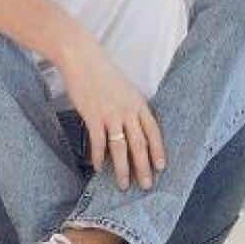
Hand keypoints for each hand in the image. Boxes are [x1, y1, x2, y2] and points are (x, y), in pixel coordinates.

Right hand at [51, 38, 164, 189]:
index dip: (158, 150)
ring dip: (123, 168)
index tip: (162, 167)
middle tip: (147, 185)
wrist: (83, 58)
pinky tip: (99, 169)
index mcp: (139, 102)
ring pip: (120, 147)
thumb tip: (134, 129)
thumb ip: (131, 108)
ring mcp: (110, 113)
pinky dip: (99, 157)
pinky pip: (98, 142)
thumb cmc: (103, 73)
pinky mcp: (92, 115)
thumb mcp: (125, 89)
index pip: (153, 130)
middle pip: (140, 143)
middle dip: (144, 167)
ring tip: (124, 185)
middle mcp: (128, 110)